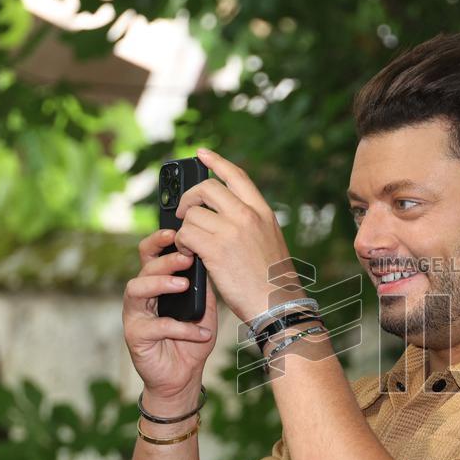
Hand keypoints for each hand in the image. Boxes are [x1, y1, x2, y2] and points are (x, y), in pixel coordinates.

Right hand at [122, 229, 217, 403]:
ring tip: (182, 285)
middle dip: (164, 260)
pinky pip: (156, 327)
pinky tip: (200, 332)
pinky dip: (181, 328)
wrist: (184, 376)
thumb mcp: (204, 309)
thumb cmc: (193, 340)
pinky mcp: (135, 336)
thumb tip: (209, 259)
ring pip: (136, 290)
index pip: (150, 255)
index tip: (175, 232)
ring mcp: (135, 316)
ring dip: (160, 284)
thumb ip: (202, 287)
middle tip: (185, 257)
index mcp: (156, 285)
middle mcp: (142, 297)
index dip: (158, 241)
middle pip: (144, 268)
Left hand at [171, 148, 306, 322]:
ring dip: (185, 229)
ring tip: (190, 246)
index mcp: (262, 212)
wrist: (278, 305)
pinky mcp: (216, 249)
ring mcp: (231, 231)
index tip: (201, 154)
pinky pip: (186, 234)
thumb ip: (248, 223)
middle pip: (207, 189)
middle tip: (184, 213)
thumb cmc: (272, 281)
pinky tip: (189, 255)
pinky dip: (181, 244)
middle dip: (189, 199)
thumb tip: (218, 216)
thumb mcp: (269, 241)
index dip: (216, 161)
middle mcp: (247, 216)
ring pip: (192, 214)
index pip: (237, 175)